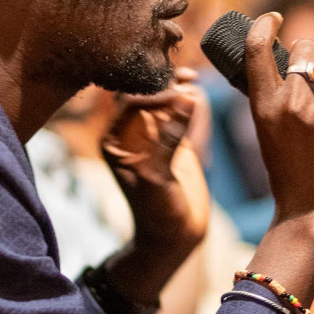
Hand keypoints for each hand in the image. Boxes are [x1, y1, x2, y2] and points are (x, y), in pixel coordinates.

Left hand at [102, 66, 209, 257]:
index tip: (174, 94)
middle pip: (146, 93)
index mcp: (114, 139)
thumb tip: (186, 98)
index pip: (128, 101)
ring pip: (166, 99)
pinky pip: (182, 112)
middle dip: (165, 82)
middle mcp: (132, 134)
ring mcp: (155, 136)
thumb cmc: (156, 212)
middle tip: (187, 76)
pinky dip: (191, 102)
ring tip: (194, 82)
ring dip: (179, 88)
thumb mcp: (157, 175)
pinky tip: (198, 94)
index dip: (150, 92)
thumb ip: (169, 137)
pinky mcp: (176, 141)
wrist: (173, 237)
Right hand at [241, 13, 313, 305]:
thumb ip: (277, 99)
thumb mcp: (269, 133)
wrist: (312, 214)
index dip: (266, 25)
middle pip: (308, 53)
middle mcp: (292, 105)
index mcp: (264, 107)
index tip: (274, 18)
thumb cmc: (290, 175)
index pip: (259, 49)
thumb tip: (295, 67)